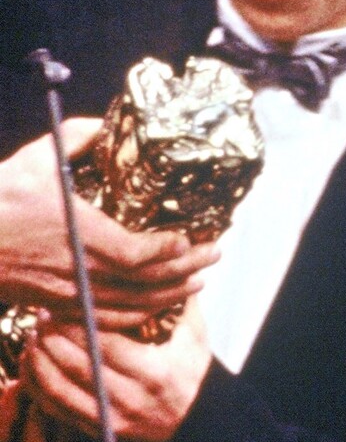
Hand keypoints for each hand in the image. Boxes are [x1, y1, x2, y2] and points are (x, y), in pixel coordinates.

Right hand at [0, 119, 218, 326]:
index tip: (190, 238)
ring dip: (168, 296)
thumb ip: (79, 136)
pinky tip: (154, 305)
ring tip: (196, 283)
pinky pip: (106, 319)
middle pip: (143, 282)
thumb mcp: (38, 156)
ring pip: (129, 306)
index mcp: (78, 232)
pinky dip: (137, 316)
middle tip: (212, 255)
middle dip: (184, 271)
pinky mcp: (58, 303)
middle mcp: (77, 268)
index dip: (167, 251)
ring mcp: (68, 292)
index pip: (134, 254)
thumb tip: (108, 122)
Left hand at [21, 296, 211, 441]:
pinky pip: (62, 412)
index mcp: (154, 372)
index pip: (108, 346)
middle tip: (43, 316)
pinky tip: (35, 367)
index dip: (83, 325)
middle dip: (56, 340)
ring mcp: (114, 417)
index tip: (66, 304)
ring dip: (44, 364)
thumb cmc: (194, 368)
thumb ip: (183, 297)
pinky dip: (43, 390)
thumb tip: (178, 257)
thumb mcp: (195, 333)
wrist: (198, 414)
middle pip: (81, 368)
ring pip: (65, 393)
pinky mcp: (103, 428)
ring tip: (34, 338)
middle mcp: (132, 398)